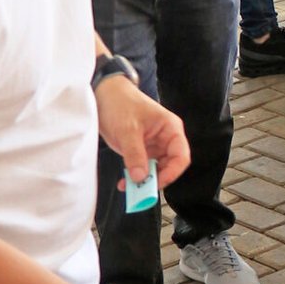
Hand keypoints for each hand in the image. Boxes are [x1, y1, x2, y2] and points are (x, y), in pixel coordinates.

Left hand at [93, 74, 190, 190]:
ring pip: (155, 170)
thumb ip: (135, 154)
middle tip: (141, 189)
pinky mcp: (140, 150)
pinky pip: (142, 168)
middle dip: (156, 179)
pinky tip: (124, 182)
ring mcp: (153, 146)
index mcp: (170, 129)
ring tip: (129, 187)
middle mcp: (165, 139)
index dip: (172, 172)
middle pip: (169, 166)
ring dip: (144, 180)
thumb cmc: (120, 103)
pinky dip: (134, 177)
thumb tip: (141, 177)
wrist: (103, 94)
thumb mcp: (127, 130)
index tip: (156, 183)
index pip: (181, 156)